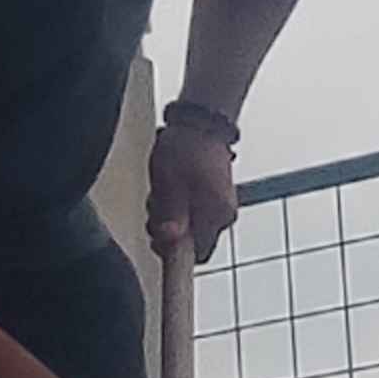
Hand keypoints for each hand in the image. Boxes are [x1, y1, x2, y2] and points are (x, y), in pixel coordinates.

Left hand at [147, 117, 238, 261]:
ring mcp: (219, 206)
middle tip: (155, 208)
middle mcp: (223, 216)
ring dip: (170, 216)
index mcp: (216, 215)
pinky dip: (177, 207)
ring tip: (162, 192)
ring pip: (188, 227)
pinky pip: (191, 213)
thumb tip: (169, 241)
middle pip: (190, 242)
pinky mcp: (213, 197)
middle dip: (168, 231)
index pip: (198, 256)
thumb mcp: (170, 183)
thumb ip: (171, 215)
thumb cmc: (186, 148)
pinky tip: (169, 189)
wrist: (201, 121)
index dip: (176, 254)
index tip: (160, 241)